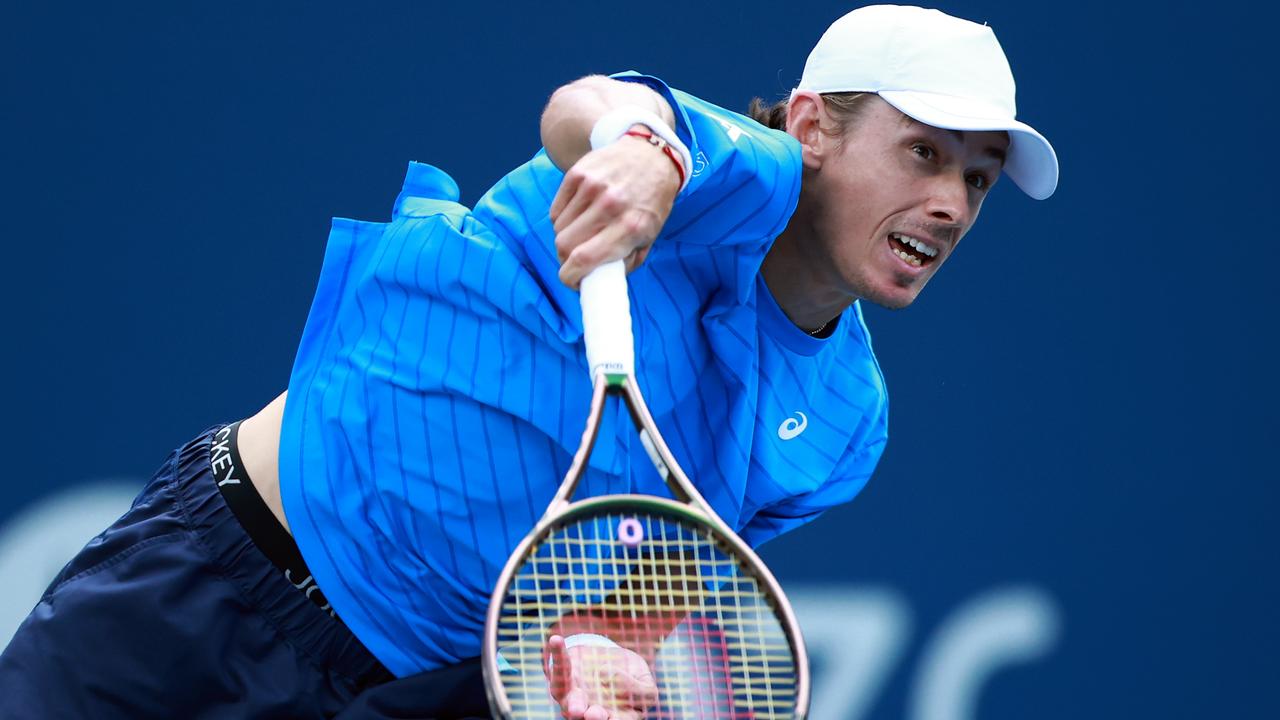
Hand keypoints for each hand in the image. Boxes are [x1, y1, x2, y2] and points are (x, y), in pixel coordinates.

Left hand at [546, 634, 657, 719]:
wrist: (610, 659)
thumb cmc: (632, 676)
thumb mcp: (644, 681)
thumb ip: (639, 689)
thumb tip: (610, 679)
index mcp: (619, 717)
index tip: (612, 716)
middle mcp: (593, 713)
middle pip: (589, 719)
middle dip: (592, 718)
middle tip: (590, 715)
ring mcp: (575, 700)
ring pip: (571, 703)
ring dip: (573, 703)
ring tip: (576, 707)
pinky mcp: (563, 680)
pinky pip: (559, 668)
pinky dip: (558, 654)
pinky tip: (556, 640)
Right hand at [550, 133, 680, 288]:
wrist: (651, 155)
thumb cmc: (651, 202)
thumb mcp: (649, 237)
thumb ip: (626, 262)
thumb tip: (598, 281)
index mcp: (630, 227)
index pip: (585, 259)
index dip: (570, 276)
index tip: (571, 281)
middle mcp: (610, 206)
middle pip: (564, 245)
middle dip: (565, 259)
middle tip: (574, 260)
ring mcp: (591, 187)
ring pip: (558, 228)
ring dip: (566, 238)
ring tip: (582, 234)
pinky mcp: (578, 174)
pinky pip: (556, 210)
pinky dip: (562, 220)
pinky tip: (578, 217)